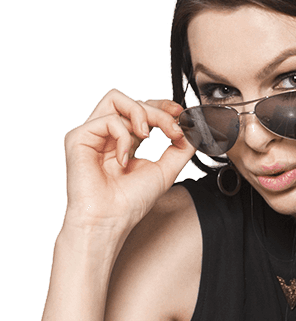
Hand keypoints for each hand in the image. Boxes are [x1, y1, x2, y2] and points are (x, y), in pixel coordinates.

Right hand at [63, 89, 196, 233]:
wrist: (109, 221)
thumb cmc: (130, 203)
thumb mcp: (165, 172)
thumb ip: (179, 150)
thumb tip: (191, 131)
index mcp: (126, 142)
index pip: (142, 110)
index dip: (162, 107)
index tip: (180, 113)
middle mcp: (108, 136)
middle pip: (132, 102)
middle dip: (158, 112)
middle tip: (173, 129)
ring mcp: (93, 135)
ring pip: (116, 99)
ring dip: (141, 114)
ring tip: (148, 136)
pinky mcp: (78, 137)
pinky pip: (107, 120)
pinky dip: (123, 136)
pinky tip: (124, 159)